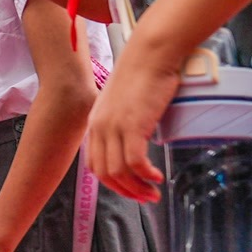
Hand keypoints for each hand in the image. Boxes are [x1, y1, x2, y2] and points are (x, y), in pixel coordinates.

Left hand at [85, 41, 177, 202]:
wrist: (150, 53)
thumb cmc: (144, 72)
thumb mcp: (125, 101)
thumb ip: (123, 121)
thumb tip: (136, 138)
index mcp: (96, 122)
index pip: (94, 163)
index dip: (112, 182)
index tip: (130, 189)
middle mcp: (100, 126)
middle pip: (104, 173)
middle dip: (125, 191)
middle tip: (145, 198)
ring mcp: (114, 126)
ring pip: (119, 172)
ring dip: (137, 188)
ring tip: (154, 192)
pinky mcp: (131, 125)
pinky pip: (134, 162)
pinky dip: (145, 175)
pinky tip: (157, 177)